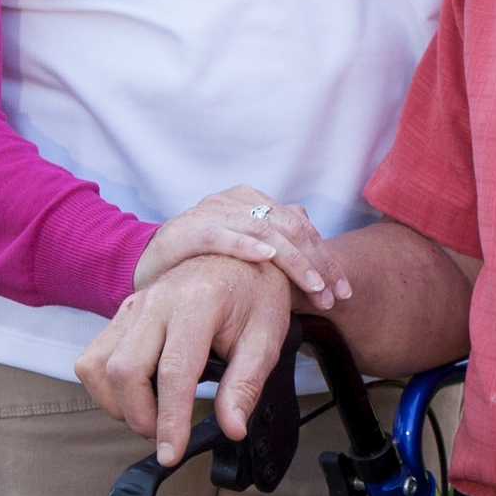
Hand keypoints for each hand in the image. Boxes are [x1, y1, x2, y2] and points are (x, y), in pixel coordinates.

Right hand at [77, 253, 298, 465]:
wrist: (241, 258)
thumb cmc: (256, 297)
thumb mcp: (266, 339)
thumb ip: (246, 385)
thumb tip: (232, 429)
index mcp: (198, 302)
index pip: (174, 370)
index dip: (170, 419)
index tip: (172, 454)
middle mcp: (157, 300)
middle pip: (124, 369)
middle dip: (140, 416)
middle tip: (168, 435)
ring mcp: (133, 305)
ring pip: (98, 365)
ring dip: (119, 403)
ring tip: (154, 415)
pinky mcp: (122, 314)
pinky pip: (94, 357)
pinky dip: (108, 386)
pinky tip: (140, 394)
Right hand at [136, 185, 346, 309]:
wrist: (151, 268)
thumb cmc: (204, 264)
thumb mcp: (247, 253)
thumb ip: (279, 245)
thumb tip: (317, 248)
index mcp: (254, 201)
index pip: (301, 225)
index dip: (325, 257)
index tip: (343, 291)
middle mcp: (236, 200)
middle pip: (289, 226)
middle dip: (316, 262)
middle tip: (333, 295)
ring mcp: (211, 212)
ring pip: (263, 229)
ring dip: (291, 260)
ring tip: (312, 285)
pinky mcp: (185, 231)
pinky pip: (220, 235)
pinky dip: (245, 245)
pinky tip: (265, 259)